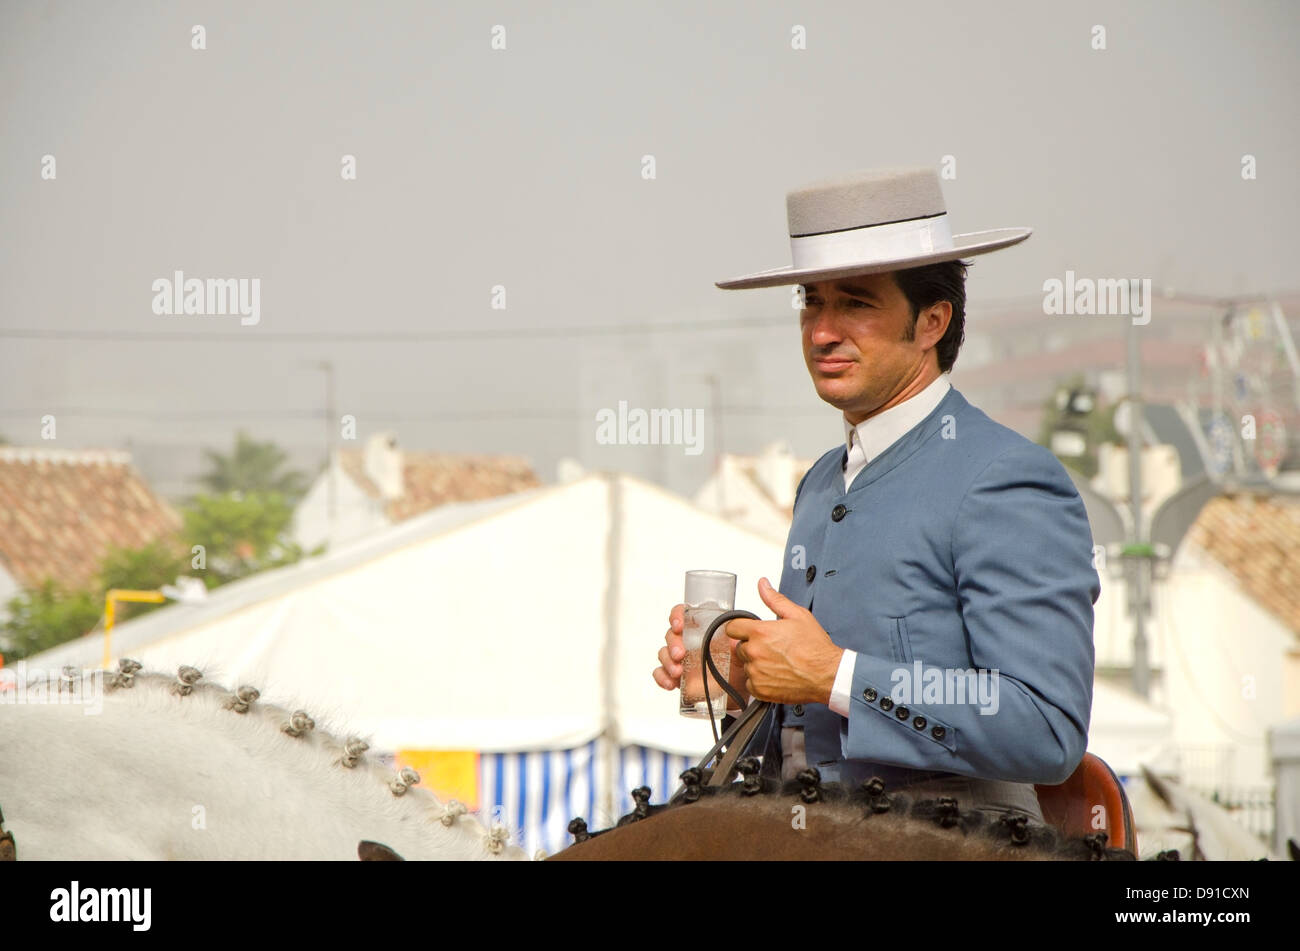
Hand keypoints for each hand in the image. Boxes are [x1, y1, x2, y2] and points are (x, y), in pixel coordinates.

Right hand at [652, 602, 749, 711]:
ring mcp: (681, 660)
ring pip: (664, 653)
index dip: (677, 616)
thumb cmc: (740, 663)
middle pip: (671, 635)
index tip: (679, 625)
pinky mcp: (678, 677)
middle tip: (680, 655)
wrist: (740, 689)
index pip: (684, 614)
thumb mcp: (741, 645)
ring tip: (677, 672)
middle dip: (672, 644)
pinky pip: (662, 674)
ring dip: (667, 661)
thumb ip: (738, 633)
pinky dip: (662, 677)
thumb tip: (737, 626)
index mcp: (702, 629)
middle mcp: (689, 642)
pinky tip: (670, 683)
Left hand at [724, 577, 842, 705]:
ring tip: (777, 662)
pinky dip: (759, 680)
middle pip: (740, 647)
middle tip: (772, 648)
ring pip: (746, 665)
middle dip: (752, 646)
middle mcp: (755, 652)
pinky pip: (750, 683)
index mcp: (760, 632)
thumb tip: (763, 585)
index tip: (748, 631)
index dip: (740, 628)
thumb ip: (775, 599)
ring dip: (756, 663)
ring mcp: (756, 672)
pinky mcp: (760, 689)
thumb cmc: (815, 648)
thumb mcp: (798, 615)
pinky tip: (775, 675)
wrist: (827, 674)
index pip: (732, 628)